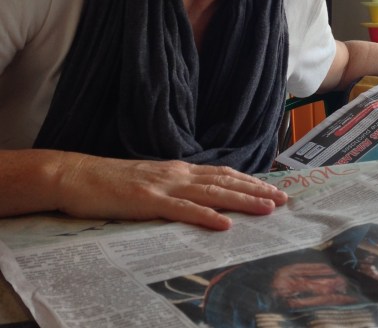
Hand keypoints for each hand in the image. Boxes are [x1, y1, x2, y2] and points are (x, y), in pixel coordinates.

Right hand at [53, 154, 286, 229]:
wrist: (78, 175)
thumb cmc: (114, 182)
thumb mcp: (152, 181)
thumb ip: (176, 187)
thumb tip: (200, 197)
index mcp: (179, 170)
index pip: (222, 174)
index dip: (249, 181)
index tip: (271, 189)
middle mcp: (178, 174)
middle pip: (225, 181)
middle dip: (256, 190)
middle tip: (283, 198)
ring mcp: (164, 186)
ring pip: (212, 193)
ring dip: (242, 201)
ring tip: (267, 208)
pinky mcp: (148, 201)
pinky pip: (182, 209)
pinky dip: (206, 216)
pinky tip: (224, 223)